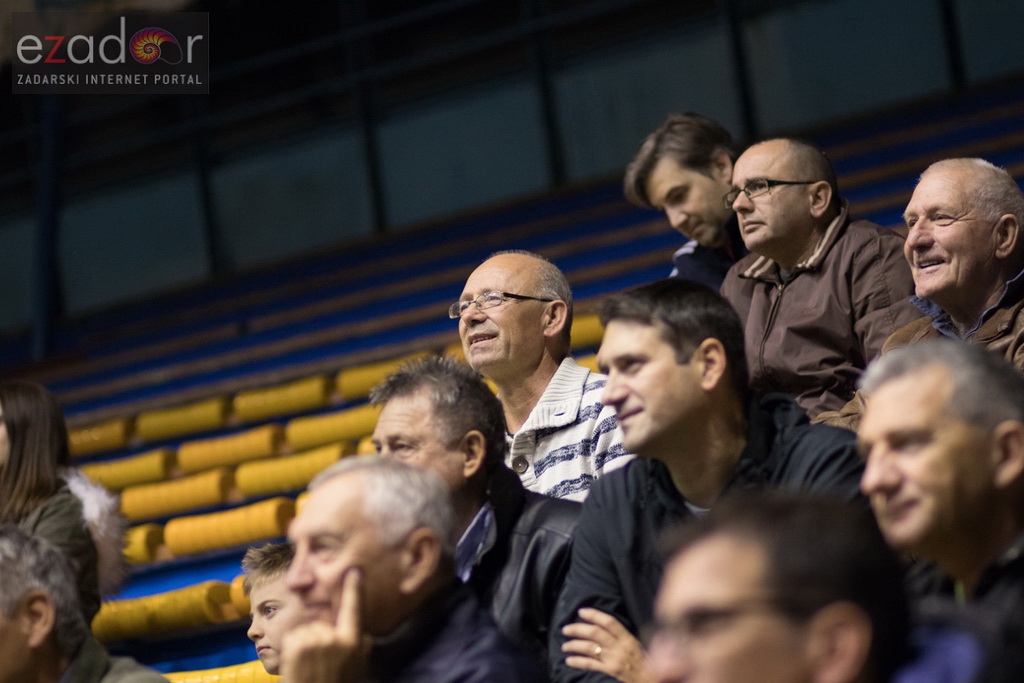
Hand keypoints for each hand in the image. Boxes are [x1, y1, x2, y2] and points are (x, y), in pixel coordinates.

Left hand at [281, 567, 371, 682]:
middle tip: (320, 661)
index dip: (354, 589)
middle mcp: (334, 638)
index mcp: (353, 642)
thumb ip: (359, 643)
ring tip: (309, 665)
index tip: (354, 570)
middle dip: (320, 635)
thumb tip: (359, 626)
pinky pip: (294, 635)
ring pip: (308, 629)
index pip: (354, 609)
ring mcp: (314, 640)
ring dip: (305, 643)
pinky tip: (297, 663)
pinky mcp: (295, 644)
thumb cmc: (336, 682)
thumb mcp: (357, 665)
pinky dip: (292, 647)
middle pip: (324, 622)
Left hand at [562, 607, 654, 682]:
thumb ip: (621, 636)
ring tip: (564, 646)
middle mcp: (620, 646)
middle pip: (595, 633)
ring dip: (574, 645)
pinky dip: (578, 661)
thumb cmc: (643, 661)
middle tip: (566, 629)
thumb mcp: (635, 644)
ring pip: (590, 648)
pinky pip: (591, 664)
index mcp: (627, 637)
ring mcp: (615, 659)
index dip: (594, 614)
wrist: (651, 679)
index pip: (609, 622)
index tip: (581, 611)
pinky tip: (569, 660)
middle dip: (578, 629)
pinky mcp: (611, 671)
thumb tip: (602, 626)